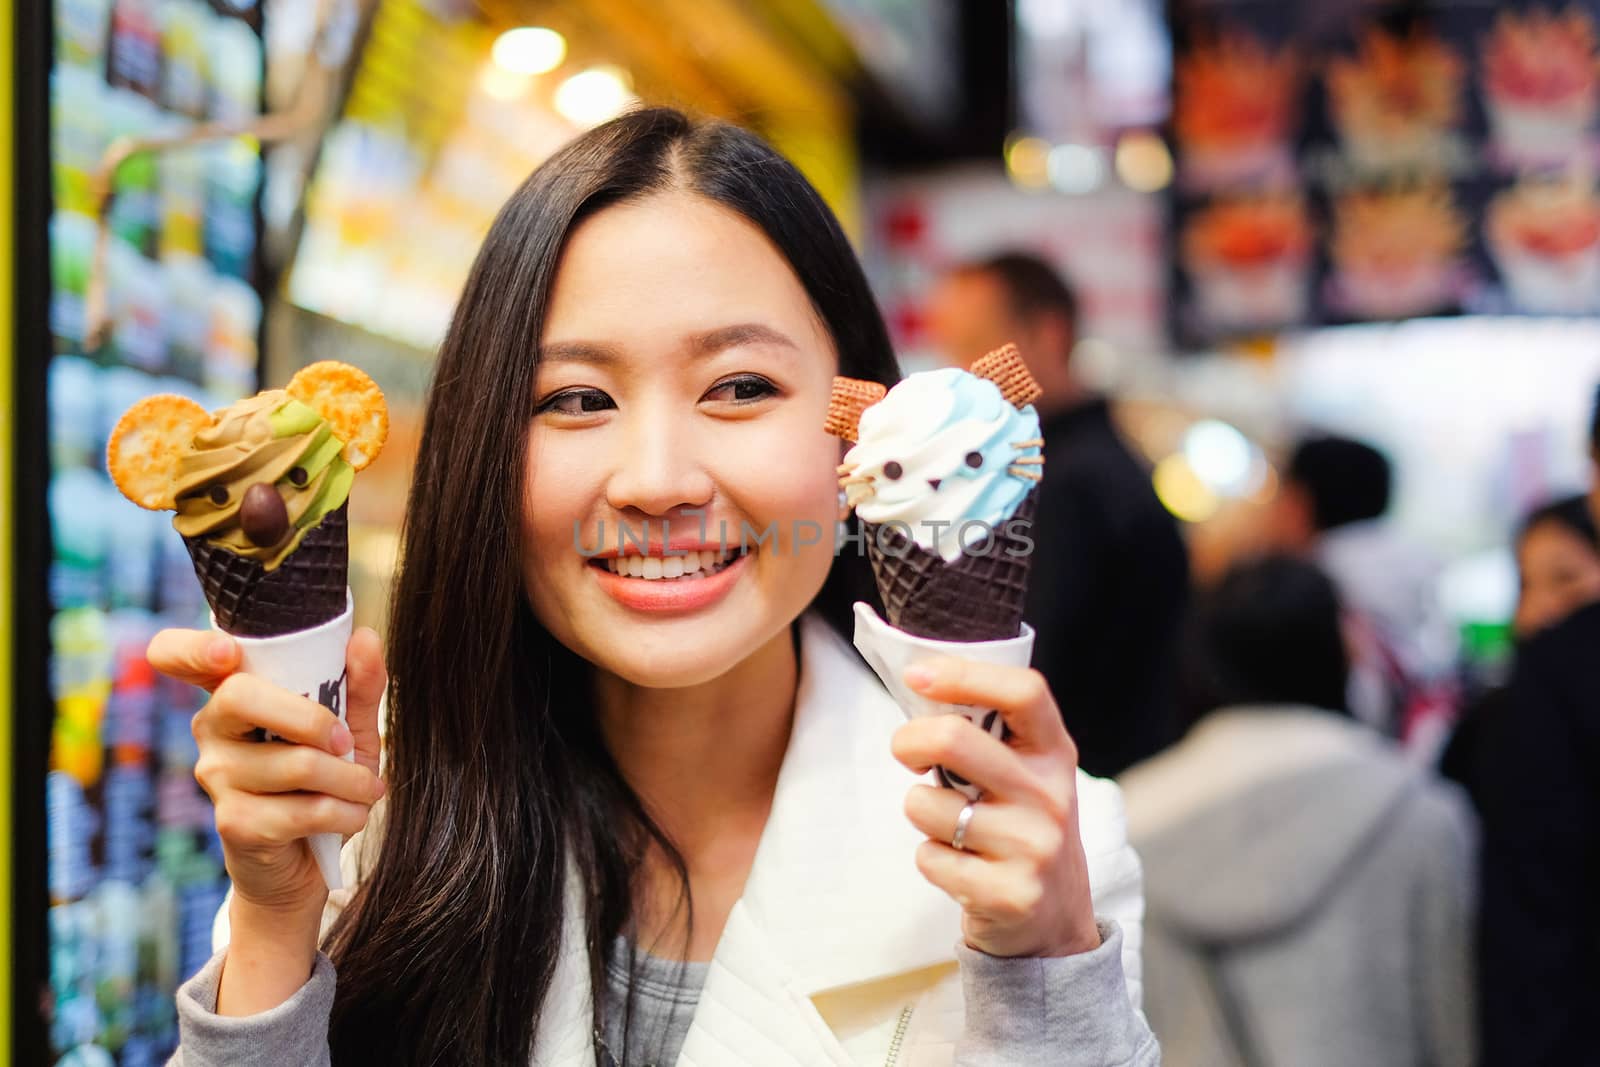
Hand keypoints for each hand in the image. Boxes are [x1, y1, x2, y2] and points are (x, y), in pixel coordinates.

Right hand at [147, 627, 386, 918]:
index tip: (228, 652)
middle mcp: (212, 729)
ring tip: (368, 788)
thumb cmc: (323, 782)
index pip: (177, 655)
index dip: (193, 649)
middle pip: (239, 696)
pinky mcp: (235, 822)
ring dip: (350, 779)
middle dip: (311, 717)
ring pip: (294, 762)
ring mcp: (217, 776)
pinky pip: (303, 809)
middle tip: (347, 743)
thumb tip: (365, 638)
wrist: (308, 863)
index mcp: (232, 692)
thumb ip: (358, 685)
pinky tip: (353, 815)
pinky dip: (345, 812)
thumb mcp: (350, 730)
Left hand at [890, 659, 1100, 958]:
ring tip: (952, 829)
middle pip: (955, 739)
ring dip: (921, 813)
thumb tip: (920, 686)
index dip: (964, 674)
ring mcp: (1034, 847)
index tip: (916, 675)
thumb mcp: (1024, 776)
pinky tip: (961, 868)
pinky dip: (931, 859)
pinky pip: (929, 858)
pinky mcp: (1011, 895)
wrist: (1055, 924)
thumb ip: (987, 737)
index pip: (1023, 692)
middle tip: (905, 753)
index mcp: (1054, 753)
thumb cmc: (1021, 830)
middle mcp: (1051, 796)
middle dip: (909, 740)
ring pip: (928, 806)